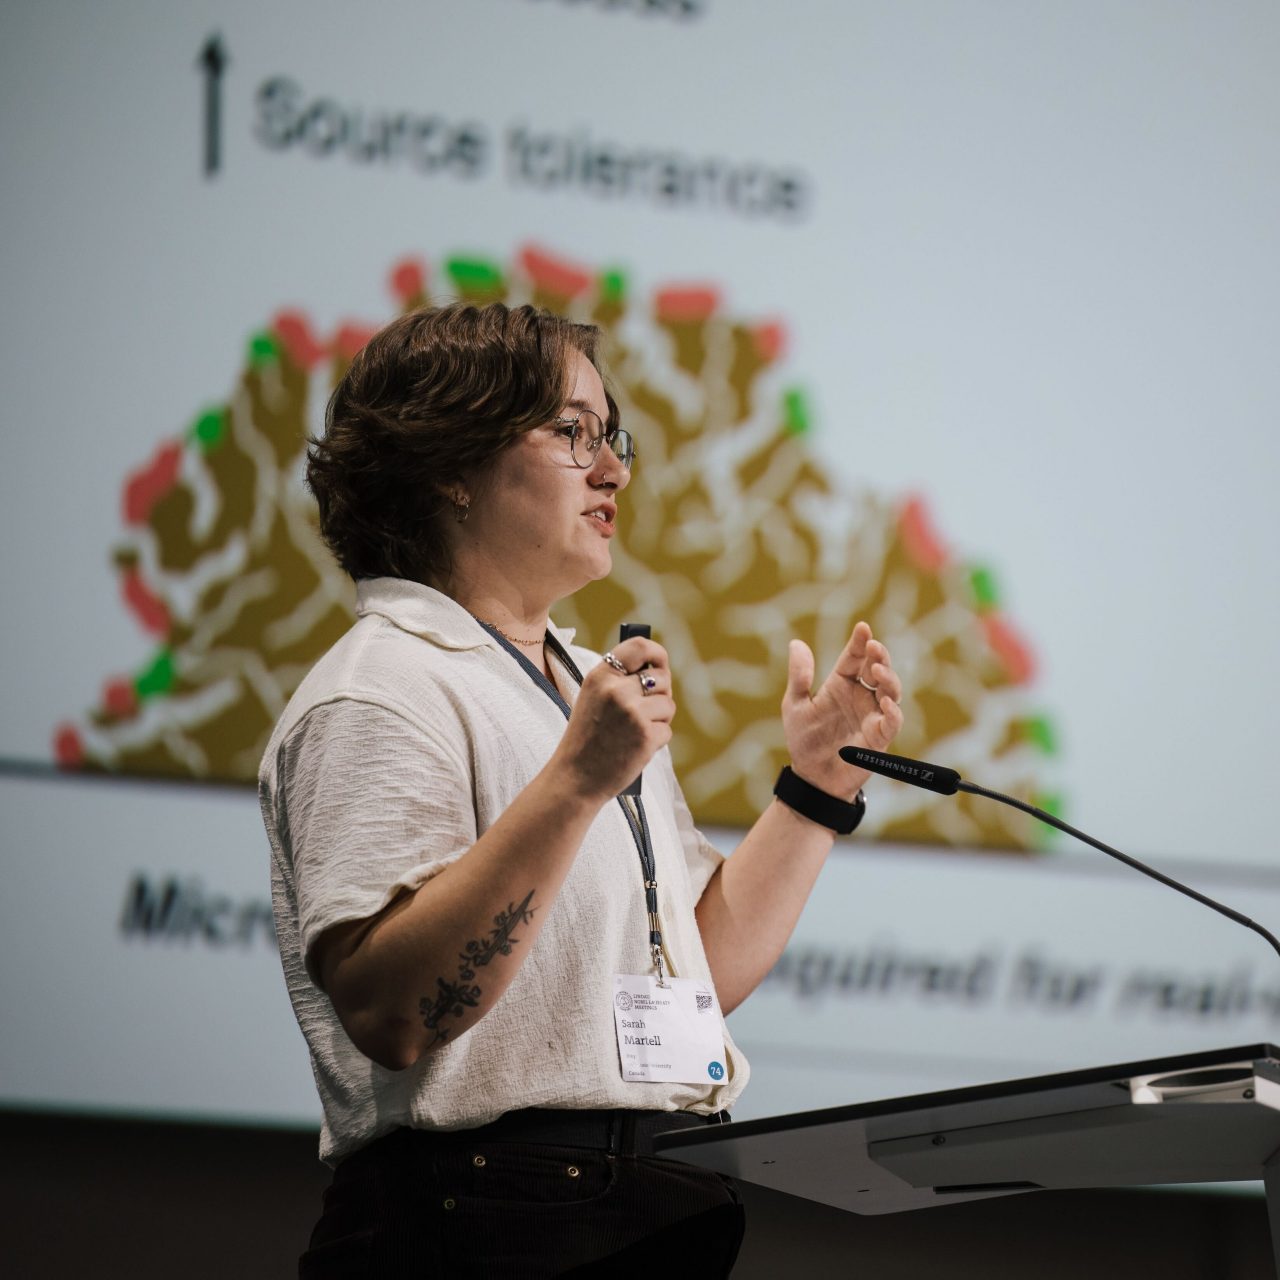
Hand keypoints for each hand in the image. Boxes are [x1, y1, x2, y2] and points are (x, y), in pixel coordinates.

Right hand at [554, 637, 675, 803]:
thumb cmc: (586, 739)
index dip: (656, 652)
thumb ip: (618, 680)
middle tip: (647, 711)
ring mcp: (632, 712)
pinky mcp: (646, 735)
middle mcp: (616, 689)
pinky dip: (656, 741)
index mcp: (601, 676)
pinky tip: (636, 748)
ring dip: (659, 720)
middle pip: (662, 678)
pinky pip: (667, 730)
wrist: (575, 778)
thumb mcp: (592, 699)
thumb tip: (658, 669)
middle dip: (661, 694)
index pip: (639, 647)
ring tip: (635, 733)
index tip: (660, 663)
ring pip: (668, 705)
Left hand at [782, 622, 903, 798]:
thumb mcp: (794, 705)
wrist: (811, 777)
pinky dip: (892, 712)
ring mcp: (872, 715)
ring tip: (877, 671)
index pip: (854, 658)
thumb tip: (796, 643)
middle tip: (874, 647)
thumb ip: (799, 677)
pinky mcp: (879, 737)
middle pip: (877, 669)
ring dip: (888, 679)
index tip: (863, 628)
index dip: (860, 642)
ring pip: (890, 691)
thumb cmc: (804, 740)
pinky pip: (892, 722)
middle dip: (880, 656)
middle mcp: (860, 696)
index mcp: (841, 684)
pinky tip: (885, 703)